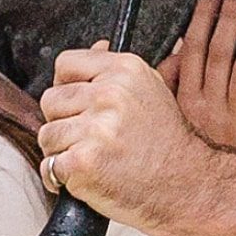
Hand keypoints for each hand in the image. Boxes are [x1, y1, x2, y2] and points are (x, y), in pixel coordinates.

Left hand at [37, 43, 210, 232]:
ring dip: (62, 152)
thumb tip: (95, 47)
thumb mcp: (152, 90)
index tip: (80, 106)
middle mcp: (109, 94)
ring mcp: (95, 128)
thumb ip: (118, 71)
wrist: (188, 187)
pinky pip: (49, 166)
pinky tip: (86, 179)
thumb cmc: (168, 144)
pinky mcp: (84, 162)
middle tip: (93, 139)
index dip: (67, 87)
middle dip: (64, 122)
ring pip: (47, 134)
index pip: (65, 64)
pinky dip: (60, 179)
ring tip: (94, 159)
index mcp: (125, 70)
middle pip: (50, 100)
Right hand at [157, 0, 235, 156]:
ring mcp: (234, 123)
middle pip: (218, 55)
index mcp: (183, 102)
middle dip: (227, 18)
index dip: (201, 18)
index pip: (192, 50)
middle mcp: (207, 110)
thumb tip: (177, 44)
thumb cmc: (190, 154)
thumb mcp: (169, 118)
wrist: (212, 201)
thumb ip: (167, 83)